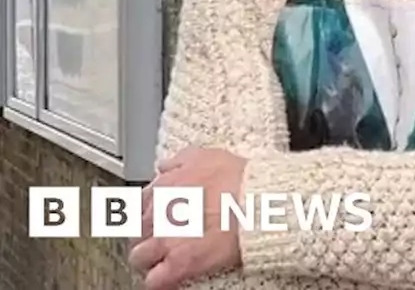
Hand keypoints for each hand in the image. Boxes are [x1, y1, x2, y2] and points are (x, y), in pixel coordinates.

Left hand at [127, 147, 247, 289]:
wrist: (259, 199)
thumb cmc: (239, 178)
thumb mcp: (206, 156)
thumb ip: (179, 162)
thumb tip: (165, 167)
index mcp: (163, 188)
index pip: (137, 206)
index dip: (147, 214)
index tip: (155, 219)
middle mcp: (158, 214)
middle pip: (136, 232)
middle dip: (147, 236)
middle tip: (162, 239)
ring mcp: (166, 240)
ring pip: (138, 257)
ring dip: (148, 259)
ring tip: (163, 260)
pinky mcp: (180, 263)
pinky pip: (155, 280)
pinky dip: (159, 281)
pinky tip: (168, 279)